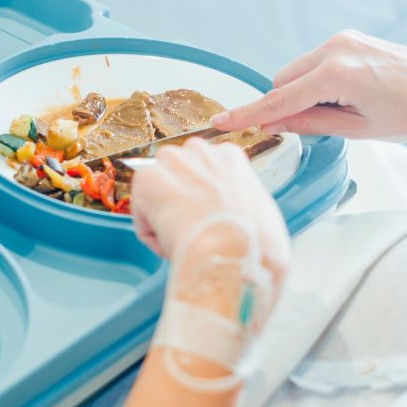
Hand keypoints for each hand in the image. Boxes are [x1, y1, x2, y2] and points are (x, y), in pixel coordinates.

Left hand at [131, 139, 289, 316]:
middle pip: (178, 176)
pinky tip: (171, 245)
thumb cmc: (254, 245)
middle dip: (179, 203)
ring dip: (165, 220)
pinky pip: (143, 214)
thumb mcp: (264, 215)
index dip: (203, 201)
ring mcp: (172, 161)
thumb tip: (238, 217)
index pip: (204, 172)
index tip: (206, 221)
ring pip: (158, 195)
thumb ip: (244, 205)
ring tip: (184, 242)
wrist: (232, 256)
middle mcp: (201, 150)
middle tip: (191, 232)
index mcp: (231, 157)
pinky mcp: (147, 179)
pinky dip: (153, 236)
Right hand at [212, 30, 406, 180]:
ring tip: (346, 111)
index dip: (249, 115)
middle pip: (283, 82)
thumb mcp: (358, 130)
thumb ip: (311, 123)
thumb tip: (275, 124)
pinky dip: (318, 82)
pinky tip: (349, 96)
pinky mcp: (352, 38)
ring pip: (298, 72)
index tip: (220, 124)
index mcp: (337, 74)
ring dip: (303, 94)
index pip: (279, 99)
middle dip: (285, 106)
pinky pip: (316, 63)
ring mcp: (344, 39)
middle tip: (316, 129)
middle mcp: (336, 48)